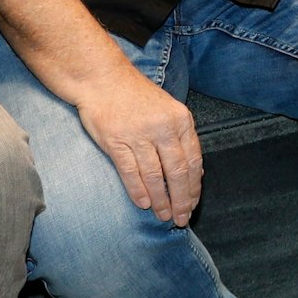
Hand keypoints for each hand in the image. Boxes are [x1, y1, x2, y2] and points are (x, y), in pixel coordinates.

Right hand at [73, 70, 202, 225]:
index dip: (194, 186)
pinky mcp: (116, 141)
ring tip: (163, 215)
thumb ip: (181, 138)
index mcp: (180, 119)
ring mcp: (138, 134)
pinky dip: (138, 191)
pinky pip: (131, 172)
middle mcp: (162, 127)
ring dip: (161, 200)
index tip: (193, 203)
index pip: (193, 160)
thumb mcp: (167, 110)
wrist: (102, 78)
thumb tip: (195, 172)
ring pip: (155, 176)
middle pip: (177, 172)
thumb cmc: (135, 96)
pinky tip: (143, 204)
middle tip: (181, 218)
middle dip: (181, 200)